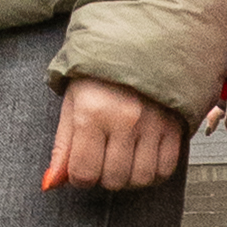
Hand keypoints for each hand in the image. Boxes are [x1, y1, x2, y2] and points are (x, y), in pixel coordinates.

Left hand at [43, 75, 192, 194]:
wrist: (138, 44)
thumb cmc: (100, 74)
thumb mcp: (72, 104)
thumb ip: (62, 147)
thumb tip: (51, 182)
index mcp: (92, 112)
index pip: (84, 172)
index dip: (80, 177)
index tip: (82, 168)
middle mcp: (125, 119)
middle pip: (114, 179)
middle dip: (104, 177)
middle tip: (102, 159)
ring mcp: (153, 123)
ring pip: (141, 178)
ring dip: (129, 177)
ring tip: (123, 159)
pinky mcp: (175, 125)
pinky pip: (166, 168)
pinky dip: (153, 172)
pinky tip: (143, 157)